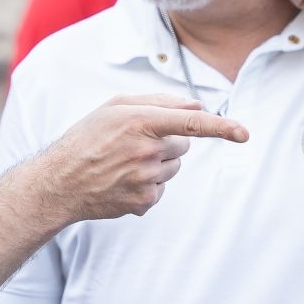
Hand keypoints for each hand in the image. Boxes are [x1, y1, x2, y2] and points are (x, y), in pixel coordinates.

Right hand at [32, 95, 247, 223]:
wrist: (59, 182)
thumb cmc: (87, 138)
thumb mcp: (114, 108)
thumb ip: (158, 101)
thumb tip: (198, 105)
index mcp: (140, 122)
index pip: (190, 123)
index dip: (221, 127)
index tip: (244, 133)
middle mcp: (145, 151)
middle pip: (183, 145)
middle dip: (166, 142)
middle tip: (133, 144)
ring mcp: (145, 179)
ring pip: (174, 168)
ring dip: (157, 164)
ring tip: (124, 163)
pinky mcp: (143, 202)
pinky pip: (161, 189)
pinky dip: (147, 185)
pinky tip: (121, 181)